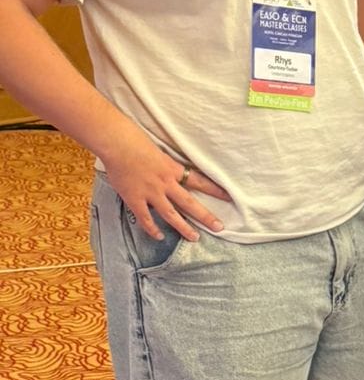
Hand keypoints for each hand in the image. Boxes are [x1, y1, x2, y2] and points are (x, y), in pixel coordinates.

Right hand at [99, 131, 229, 241]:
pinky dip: (152, 229)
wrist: (117, 143)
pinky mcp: (135, 199)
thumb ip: (166, 164)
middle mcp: (165, 183)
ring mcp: (150, 193)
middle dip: (206, 216)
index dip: (215, 190)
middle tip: (219, 227)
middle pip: (190, 203)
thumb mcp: (158, 151)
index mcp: (173, 169)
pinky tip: (159, 236)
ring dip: (184, 227)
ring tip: (194, 238)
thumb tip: (169, 170)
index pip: (200, 181)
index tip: (229, 197)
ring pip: (171, 215)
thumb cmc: (136, 140)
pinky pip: (146, 218)